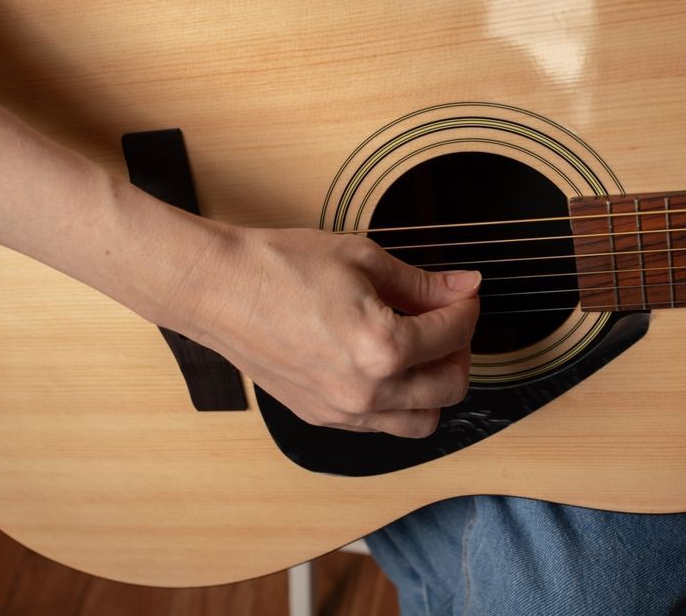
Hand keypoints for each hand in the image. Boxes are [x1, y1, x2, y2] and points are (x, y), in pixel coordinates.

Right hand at [172, 225, 480, 437]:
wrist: (218, 288)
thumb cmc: (280, 267)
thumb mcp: (362, 259)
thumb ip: (421, 283)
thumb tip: (463, 286)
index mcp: (383, 347)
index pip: (454, 333)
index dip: (467, 305)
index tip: (463, 291)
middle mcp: (367, 391)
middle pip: (450, 387)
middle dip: (460, 350)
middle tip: (448, 321)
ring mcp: (342, 412)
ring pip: (421, 422)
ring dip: (435, 388)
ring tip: (422, 352)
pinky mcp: (321, 417)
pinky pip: (381, 426)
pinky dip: (398, 403)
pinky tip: (387, 368)